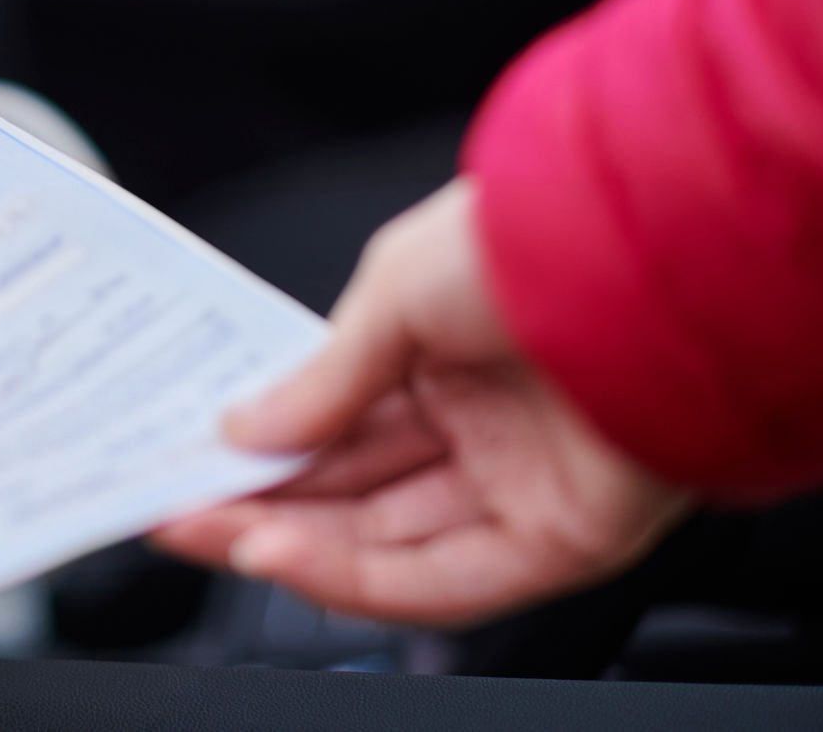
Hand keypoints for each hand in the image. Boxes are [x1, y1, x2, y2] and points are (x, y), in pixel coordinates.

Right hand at [151, 179, 691, 626]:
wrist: (648, 256)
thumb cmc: (530, 244)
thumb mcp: (391, 294)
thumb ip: (319, 380)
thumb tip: (242, 432)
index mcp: (444, 351)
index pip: (337, 423)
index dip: (260, 448)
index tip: (187, 455)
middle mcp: (484, 421)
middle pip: (353, 490)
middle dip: (258, 502)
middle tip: (174, 506)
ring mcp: (520, 482)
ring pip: (386, 541)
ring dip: (288, 543)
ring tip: (203, 528)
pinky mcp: (558, 538)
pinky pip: (442, 578)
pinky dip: (353, 575)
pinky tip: (279, 552)